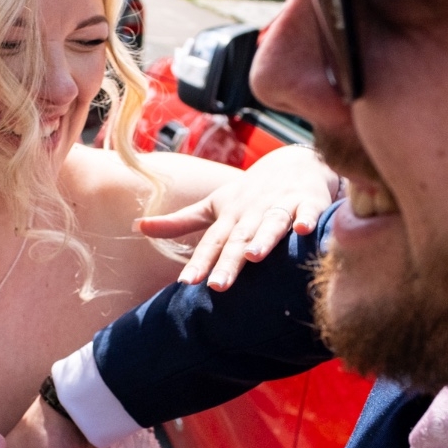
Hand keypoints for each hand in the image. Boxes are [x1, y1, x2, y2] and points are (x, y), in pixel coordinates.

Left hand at [135, 145, 340, 290]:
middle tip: (217, 286)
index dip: (199, 262)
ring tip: (254, 256)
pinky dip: (308, 220)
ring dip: (263, 239)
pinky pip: (309, 213)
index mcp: (229, 217)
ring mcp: (281, 206)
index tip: (186, 283)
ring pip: (271, 225)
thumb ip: (180, 222)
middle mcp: (252, 212)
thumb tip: (138, 227)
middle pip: (239, 239)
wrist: (296, 161)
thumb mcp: (214, 205)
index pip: (212, 243)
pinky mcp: (309, 202)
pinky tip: (304, 231)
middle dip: (228, 262)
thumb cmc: (250, 192)